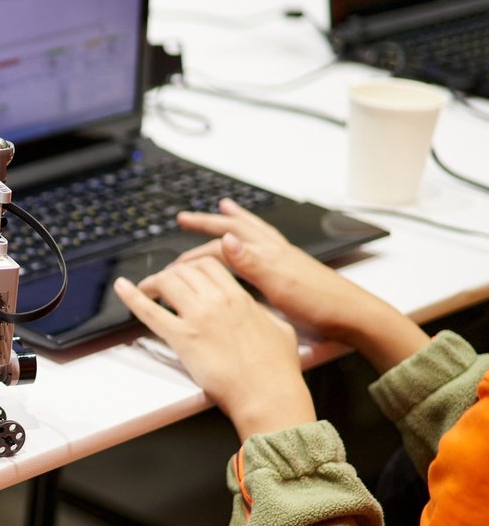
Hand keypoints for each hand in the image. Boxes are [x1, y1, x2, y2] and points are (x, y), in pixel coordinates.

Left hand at [113, 257, 315, 440]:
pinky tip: (121, 289)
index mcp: (240, 297)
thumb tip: (255, 308)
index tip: (185, 274)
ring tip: (146, 290)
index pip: (209, 265)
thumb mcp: (278, 328)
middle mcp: (217, 301)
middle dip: (171, 273)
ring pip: (166, 282)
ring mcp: (198, 318)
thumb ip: (261, 312)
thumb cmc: (277, 369)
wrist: (267, 394)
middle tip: (163, 284)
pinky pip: (149, 312)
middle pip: (184, 270)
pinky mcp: (182, 339)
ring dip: (152, 283)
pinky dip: (131, 297)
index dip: (192, 266)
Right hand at [172, 199, 426, 372]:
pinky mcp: (292, 269)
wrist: (353, 316)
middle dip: (208, 222)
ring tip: (223, 209)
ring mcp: (285, 258)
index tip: (173, 266)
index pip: (222, 247)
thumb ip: (250, 262)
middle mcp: (275, 251)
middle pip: (237, 228)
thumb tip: (224, 239)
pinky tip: (252, 244)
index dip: (195, 256)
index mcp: (268, 254)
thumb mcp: (279, 285)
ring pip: (253, 232)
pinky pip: (266, 244)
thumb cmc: (319, 304)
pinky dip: (253, 238)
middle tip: (185, 218)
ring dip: (234, 220)